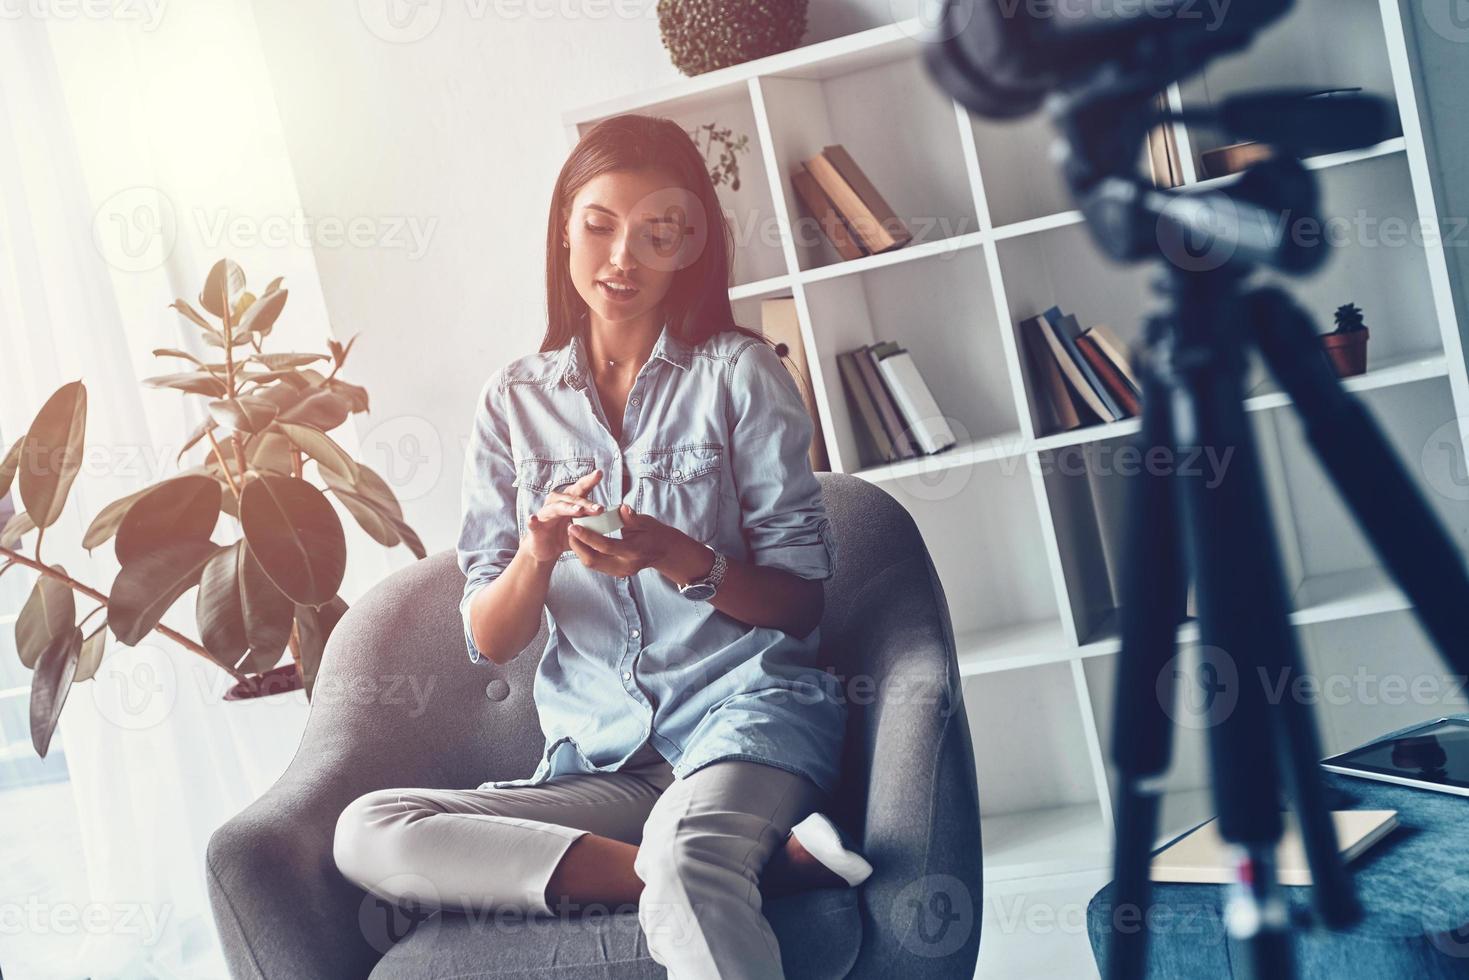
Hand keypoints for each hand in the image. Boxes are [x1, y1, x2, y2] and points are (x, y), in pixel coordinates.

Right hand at [523, 467, 605, 562]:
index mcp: (569, 500)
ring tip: (578, 511)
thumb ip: (596, 520)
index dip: (589, 480)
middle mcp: (557, 503)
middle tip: (600, 508)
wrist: (545, 550)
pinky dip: (532, 520)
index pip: (581, 488)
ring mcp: (545, 514)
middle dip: (585, 502)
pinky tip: (533, 518)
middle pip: (571, 497)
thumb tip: (619, 516)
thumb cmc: (566, 534)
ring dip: (567, 508)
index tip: (600, 473)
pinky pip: (533, 523)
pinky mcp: (536, 527)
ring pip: (556, 507)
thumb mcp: (584, 527)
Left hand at [566, 503, 704, 580]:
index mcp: (632, 552)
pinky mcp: (616, 573)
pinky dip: (586, 553)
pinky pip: (596, 564)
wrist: (665, 551)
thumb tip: (622, 508)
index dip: (587, 536)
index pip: (605, 546)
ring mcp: (620, 572)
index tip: (573, 525)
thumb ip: (631, 517)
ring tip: (572, 534)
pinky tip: (581, 541)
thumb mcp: (645, 522)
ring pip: (592, 564)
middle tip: (569, 529)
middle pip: (593, 560)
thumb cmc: (655, 533)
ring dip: (579, 549)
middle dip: (578, 545)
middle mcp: (625, 565)